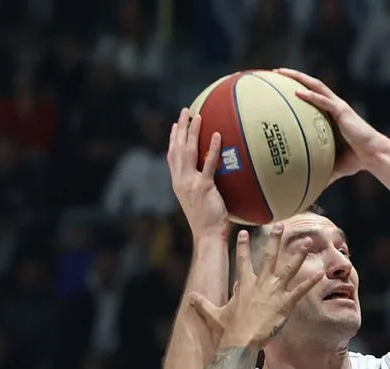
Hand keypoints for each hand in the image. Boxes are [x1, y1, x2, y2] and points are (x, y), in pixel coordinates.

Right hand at [169, 108, 228, 237]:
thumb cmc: (208, 223)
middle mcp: (181, 181)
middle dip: (180, 128)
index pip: (172, 157)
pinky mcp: (204, 187)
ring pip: (188, 151)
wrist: (208, 236)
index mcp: (178, 183)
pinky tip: (217, 135)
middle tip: (185, 111)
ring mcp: (190, 183)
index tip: (175, 126)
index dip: (172, 140)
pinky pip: (208, 163)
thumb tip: (213, 179)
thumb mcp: (200, 201)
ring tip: (198, 116)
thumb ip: (202, 187)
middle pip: (177, 148)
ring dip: (192, 132)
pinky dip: (212, 148)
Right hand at [188, 228, 323, 348]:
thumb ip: (204, 304)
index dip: (242, 246)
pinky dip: (310, 282)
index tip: (243, 233)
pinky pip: (300, 290)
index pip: (242, 261)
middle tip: (280, 226)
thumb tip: (191, 298)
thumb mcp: (214, 315)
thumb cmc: (229, 330)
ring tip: (308, 241)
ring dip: (298, 254)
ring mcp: (274, 292)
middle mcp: (260, 284)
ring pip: (288, 268)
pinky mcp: (285, 304)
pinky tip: (320, 273)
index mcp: (244, 285)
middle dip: (275, 240)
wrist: (241, 341)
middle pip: (268, 257)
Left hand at [275, 68, 389, 182]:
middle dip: (294, 76)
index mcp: (332, 114)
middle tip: (276, 73)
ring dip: (299, 78)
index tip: (282, 86)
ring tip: (282, 73)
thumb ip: (322, 170)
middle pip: (312, 85)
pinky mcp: (342, 111)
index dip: (299, 88)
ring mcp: (338, 107)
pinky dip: (310, 96)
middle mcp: (334, 106)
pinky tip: (296, 92)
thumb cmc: (357, 160)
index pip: (314, 96)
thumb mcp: (334, 164)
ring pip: (316, 86)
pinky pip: (323, 101)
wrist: (374, 155)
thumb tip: (309, 186)